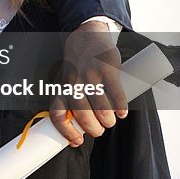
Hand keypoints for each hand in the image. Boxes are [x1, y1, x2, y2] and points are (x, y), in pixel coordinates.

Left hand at [50, 21, 126, 146]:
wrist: (87, 36)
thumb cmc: (77, 66)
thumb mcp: (66, 82)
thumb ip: (69, 102)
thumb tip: (76, 131)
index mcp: (61, 87)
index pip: (57, 114)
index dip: (66, 131)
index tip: (77, 142)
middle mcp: (74, 82)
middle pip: (82, 115)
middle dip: (93, 129)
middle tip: (100, 130)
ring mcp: (90, 75)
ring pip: (100, 107)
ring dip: (107, 120)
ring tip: (110, 121)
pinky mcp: (107, 69)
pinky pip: (116, 94)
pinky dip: (120, 107)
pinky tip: (122, 112)